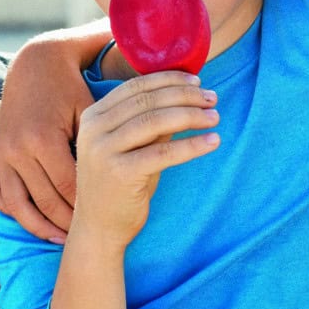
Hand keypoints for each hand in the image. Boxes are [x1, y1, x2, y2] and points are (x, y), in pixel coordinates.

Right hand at [0, 24, 114, 241]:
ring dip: (45, 226)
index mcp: (45, 138)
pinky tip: (42, 226)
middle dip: (72, 221)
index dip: (92, 206)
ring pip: (23, 206)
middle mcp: (20, 150)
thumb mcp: (92, 106)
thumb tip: (168, 135)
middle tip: (95, 237)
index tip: (109, 219)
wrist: (31, 64)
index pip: (73, 185)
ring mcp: (2, 155)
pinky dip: (20, 214)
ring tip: (67, 236)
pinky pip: (1, 198)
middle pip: (50, 200)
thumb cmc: (71, 84)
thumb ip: (123, 127)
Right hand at [69, 71, 219, 252]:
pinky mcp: (119, 173)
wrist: (99, 229)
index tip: (197, 82)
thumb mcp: (132, 147)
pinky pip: (163, 152)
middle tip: (212, 98)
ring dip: (191, 116)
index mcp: (93, 116)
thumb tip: (187, 95)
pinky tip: (212, 141)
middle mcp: (94, 130)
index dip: (169, 80)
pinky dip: (191, 145)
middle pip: (148, 101)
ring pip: (156, 121)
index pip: (136, 86)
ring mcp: (103, 151)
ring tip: (215, 117)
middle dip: (185, 96)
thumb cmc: (119, 186)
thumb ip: (150, 122)